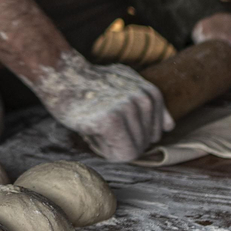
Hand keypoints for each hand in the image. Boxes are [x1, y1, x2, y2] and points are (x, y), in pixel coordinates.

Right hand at [33, 51, 165, 162]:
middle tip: (100, 117)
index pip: (155, 136)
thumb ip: (150, 104)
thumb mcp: (127, 85)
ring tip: (95, 120)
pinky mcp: (112, 120)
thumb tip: (170, 127)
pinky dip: (103, 148)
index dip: (130, 132)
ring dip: (109, 143)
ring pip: (132, 151)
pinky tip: (91, 129)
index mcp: (151, 94)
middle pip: (144, 145)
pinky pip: (119, 154)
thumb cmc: (91, 84)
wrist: (61, 75)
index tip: (111, 115)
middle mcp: (145, 100)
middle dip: (120, 139)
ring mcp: (129, 109)